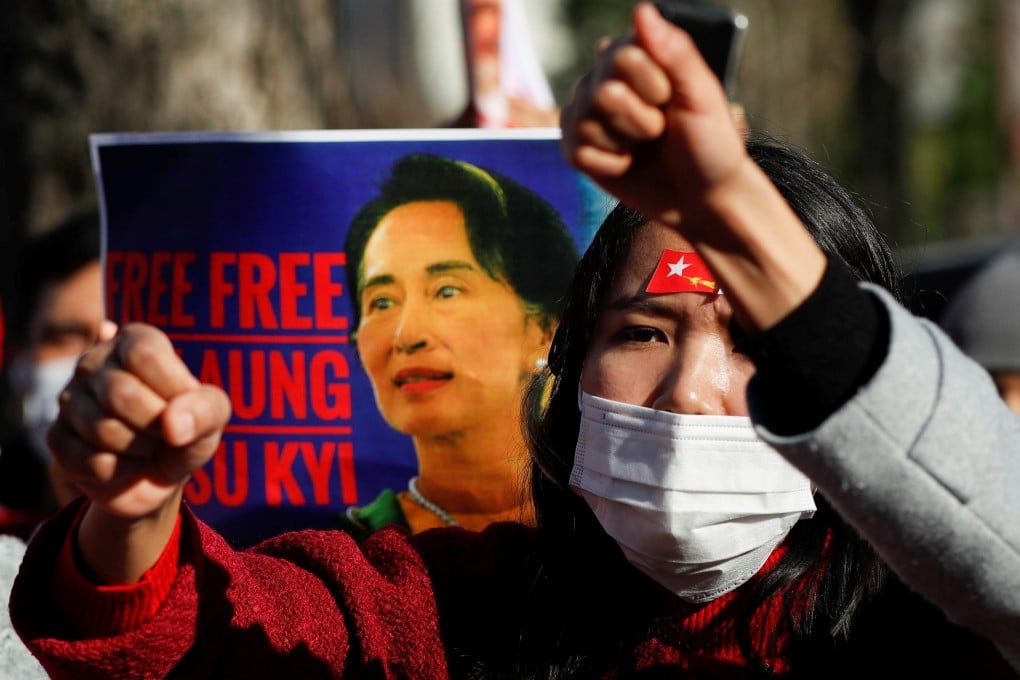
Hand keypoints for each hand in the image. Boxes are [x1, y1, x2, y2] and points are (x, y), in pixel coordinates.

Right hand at [49, 322, 230, 520]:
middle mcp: (95, 361)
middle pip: (120, 393)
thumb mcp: (212, 417)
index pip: (144, 354)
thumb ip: (206, 410)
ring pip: (102, 430)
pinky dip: (119, 471)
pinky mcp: (57, 437)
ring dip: (139, 449)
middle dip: (155, 425)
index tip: (186, 404)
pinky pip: (89, 460)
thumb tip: (173, 424)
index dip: (171, 388)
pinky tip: (125, 462)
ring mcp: (70, 398)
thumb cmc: (186, 431)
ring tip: (146, 445)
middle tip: (165, 431)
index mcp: (135, 341)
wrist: (155, 476)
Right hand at [560, 2, 749, 230]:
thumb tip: (641, 10)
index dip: (652, 86)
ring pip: (586, 123)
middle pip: (602, 93)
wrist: (703, 197)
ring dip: (626, 143)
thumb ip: (673, 51)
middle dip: (640, 120)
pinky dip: (611, 164)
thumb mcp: (702, 94)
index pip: (620, 57)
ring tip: (645, 146)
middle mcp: (604, 79)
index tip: (672, 100)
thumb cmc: (710, 142)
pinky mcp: (577, 149)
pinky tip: (628, 164)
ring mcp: (586, 114)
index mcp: (636, 57)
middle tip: (661, 129)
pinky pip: (578, 152)